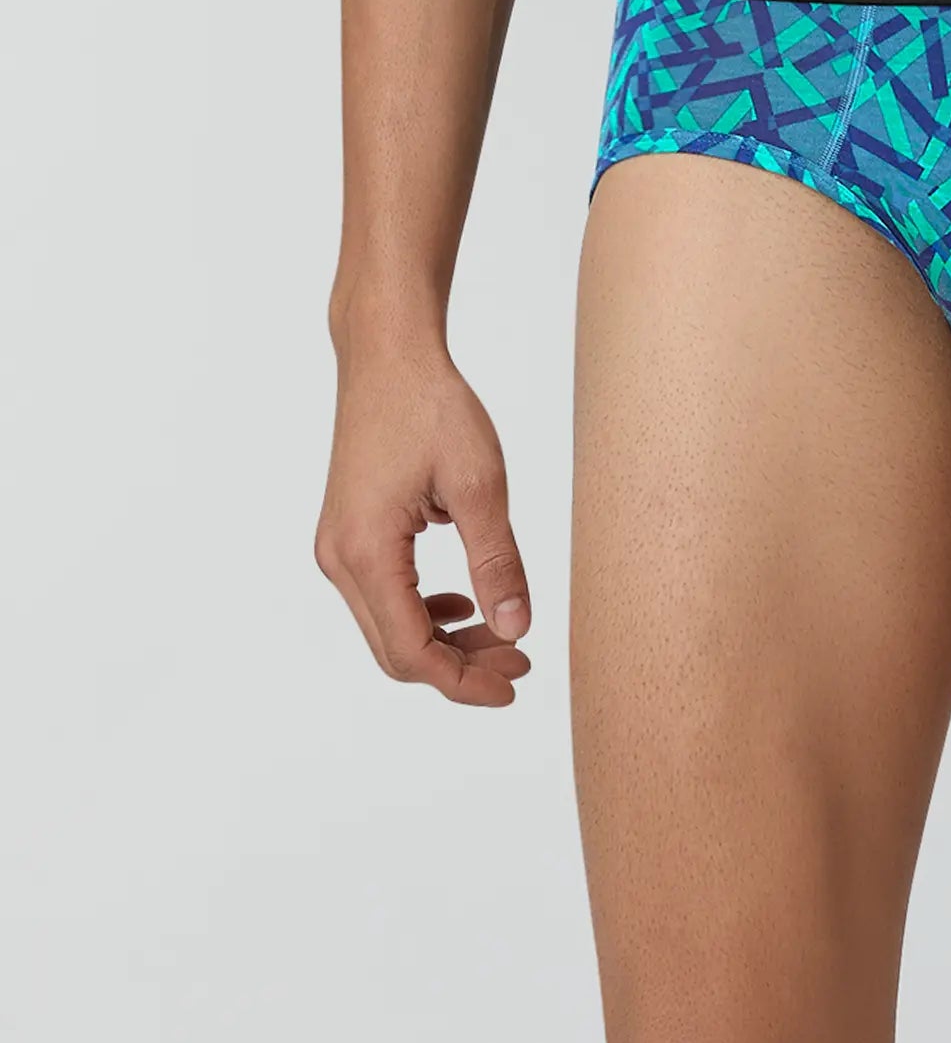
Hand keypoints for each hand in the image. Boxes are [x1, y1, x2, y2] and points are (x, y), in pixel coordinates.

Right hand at [316, 347, 531, 705]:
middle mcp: (339, 559)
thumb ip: (497, 563)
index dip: (463, 680)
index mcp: (366, 552)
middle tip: (521, 661)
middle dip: (459, 666)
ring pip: (389, 625)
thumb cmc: (433, 409)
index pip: (411, 651)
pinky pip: (384, 595)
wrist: (388, 357)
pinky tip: (465, 605)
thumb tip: (518, 628)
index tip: (514, 684)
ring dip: (445, 640)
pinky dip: (426, 611)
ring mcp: (337, 547)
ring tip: (504, 635)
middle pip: (396, 649)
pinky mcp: (349, 533)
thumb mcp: (481, 486)